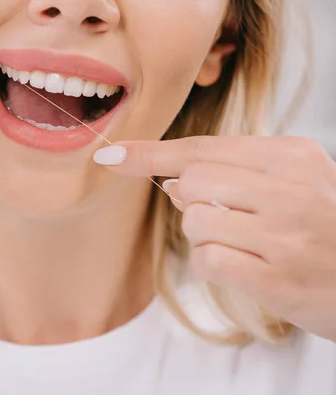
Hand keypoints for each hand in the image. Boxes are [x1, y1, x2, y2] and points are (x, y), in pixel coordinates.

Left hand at [95, 136, 335, 341]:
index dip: (150, 153)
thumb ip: (233, 176)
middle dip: (192, 203)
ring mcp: (286, 234)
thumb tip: (173, 181)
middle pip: (192, 182)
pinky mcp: (278, 278)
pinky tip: (247, 269)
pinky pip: (207, 260)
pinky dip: (213, 265)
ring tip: (249, 246)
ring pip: (195, 221)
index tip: (112, 155)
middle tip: (229, 218)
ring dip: (207, 237)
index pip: (202, 149)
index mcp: (295, 157)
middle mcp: (292, 189)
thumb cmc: (327, 231)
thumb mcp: (294, 186)